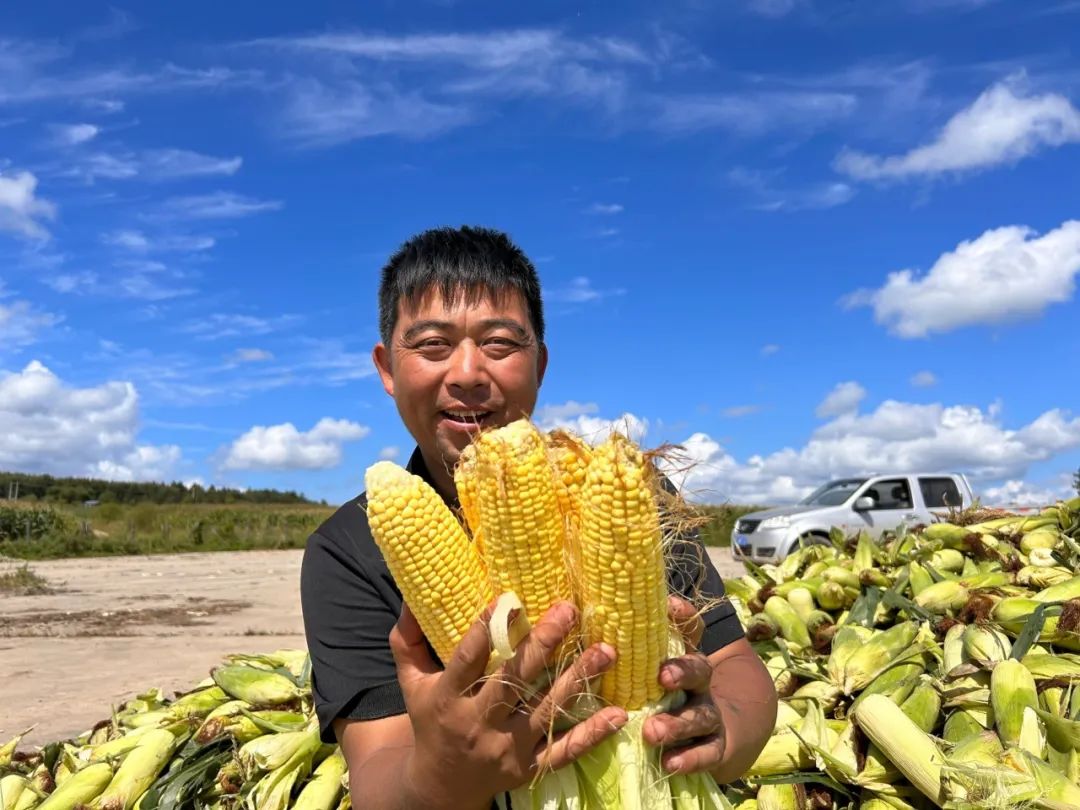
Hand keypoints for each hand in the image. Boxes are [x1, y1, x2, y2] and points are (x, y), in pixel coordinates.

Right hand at [389, 599, 628, 808]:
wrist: (438, 789)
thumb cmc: (430, 721)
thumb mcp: (411, 682)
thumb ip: (407, 639)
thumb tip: (412, 594)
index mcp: (447, 698)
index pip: (467, 660)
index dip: (486, 630)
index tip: (510, 599)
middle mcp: (478, 723)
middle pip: (513, 682)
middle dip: (543, 645)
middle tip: (570, 611)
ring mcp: (507, 748)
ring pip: (546, 711)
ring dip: (577, 679)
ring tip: (606, 650)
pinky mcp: (529, 768)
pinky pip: (564, 751)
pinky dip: (592, 734)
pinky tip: (618, 713)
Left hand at [642, 595, 725, 774]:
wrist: (710, 732)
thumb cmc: (657, 692)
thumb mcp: (646, 667)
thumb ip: (624, 648)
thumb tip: (581, 613)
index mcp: (682, 656)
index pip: (690, 629)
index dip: (683, 615)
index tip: (670, 605)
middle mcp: (700, 682)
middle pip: (699, 669)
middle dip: (683, 672)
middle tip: (663, 676)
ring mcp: (709, 714)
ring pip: (699, 715)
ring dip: (677, 724)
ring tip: (651, 732)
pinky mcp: (715, 747)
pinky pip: (706, 753)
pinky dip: (688, 758)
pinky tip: (669, 763)